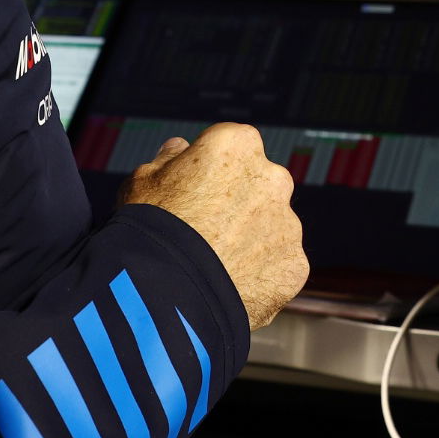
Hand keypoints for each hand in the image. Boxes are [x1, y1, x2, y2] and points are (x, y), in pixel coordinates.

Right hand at [120, 123, 308, 330]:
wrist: (165, 292)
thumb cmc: (148, 228)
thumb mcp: (143, 180)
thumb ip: (168, 159)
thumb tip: (179, 149)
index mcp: (237, 145)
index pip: (230, 149)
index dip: (208, 172)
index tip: (191, 194)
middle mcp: (273, 177)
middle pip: (257, 186)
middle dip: (237, 204)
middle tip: (204, 233)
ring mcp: (288, 224)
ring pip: (270, 228)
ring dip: (250, 241)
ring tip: (213, 267)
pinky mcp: (295, 265)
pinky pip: (277, 267)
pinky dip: (259, 276)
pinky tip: (228, 287)